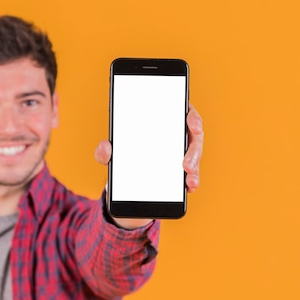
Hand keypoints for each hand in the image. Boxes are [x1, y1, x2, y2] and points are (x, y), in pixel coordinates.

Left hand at [94, 103, 203, 227]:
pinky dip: (191, 181)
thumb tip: (104, 147)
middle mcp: (176, 134)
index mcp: (163, 120)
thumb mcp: (112, 153)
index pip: (183, 112)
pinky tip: (189, 187)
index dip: (192, 117)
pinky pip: (191, 173)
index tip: (193, 126)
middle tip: (186, 164)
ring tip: (189, 180)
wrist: (125, 178)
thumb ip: (105, 151)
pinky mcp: (183, 169)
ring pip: (194, 156)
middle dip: (194, 150)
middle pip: (194, 137)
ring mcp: (181, 151)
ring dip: (195, 168)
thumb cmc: (123, 154)